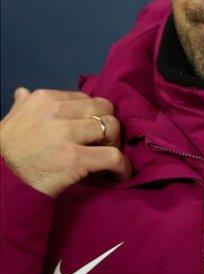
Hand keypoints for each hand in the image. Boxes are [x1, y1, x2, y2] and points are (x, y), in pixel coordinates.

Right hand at [0, 88, 131, 196]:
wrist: (0, 182)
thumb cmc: (5, 153)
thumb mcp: (10, 121)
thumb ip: (22, 105)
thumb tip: (23, 91)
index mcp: (44, 99)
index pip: (85, 99)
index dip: (92, 115)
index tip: (90, 131)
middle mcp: (56, 112)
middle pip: (104, 108)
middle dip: (108, 125)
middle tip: (104, 142)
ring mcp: (66, 134)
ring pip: (112, 127)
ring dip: (115, 143)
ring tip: (109, 157)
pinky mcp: (76, 158)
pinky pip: (113, 156)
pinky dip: (122, 166)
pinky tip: (120, 173)